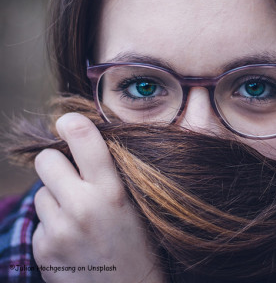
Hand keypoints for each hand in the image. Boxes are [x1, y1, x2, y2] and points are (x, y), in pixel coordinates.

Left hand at [33, 113, 164, 282]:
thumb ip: (112, 173)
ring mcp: (59, 230)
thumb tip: (84, 140)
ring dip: (56, 197)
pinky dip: (52, 223)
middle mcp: (82, 207)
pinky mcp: (43, 249)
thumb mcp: (136, 202)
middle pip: (47, 159)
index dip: (72, 124)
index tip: (68, 122)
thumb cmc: (140, 243)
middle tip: (71, 174)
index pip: (85, 140)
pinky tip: (72, 237)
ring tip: (78, 215)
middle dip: (57, 162)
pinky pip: (39, 220)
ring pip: (41, 191)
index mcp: (112, 191)